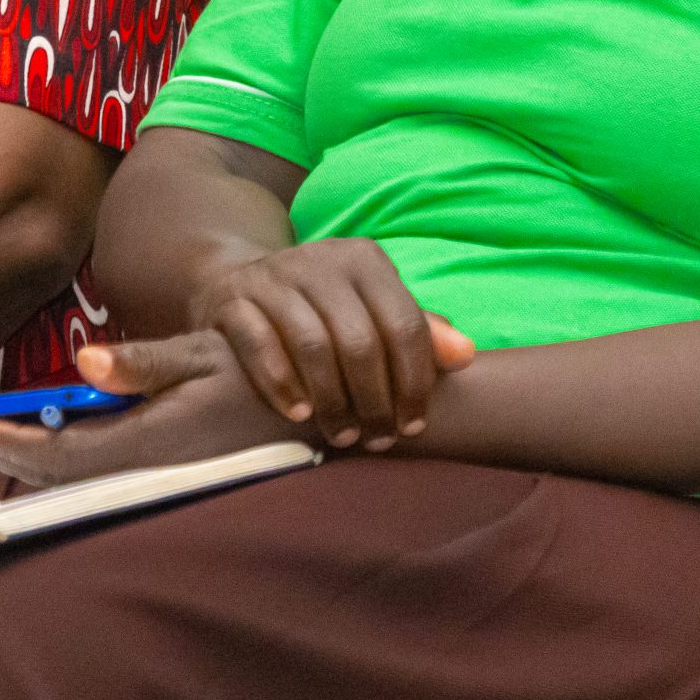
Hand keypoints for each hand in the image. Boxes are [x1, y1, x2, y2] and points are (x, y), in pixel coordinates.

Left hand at [0, 334, 299, 488]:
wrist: (321, 408)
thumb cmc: (266, 373)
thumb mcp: (207, 353)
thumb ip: (144, 362)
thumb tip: (86, 363)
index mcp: (153, 441)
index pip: (62, 452)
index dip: (10, 441)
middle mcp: (149, 469)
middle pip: (59, 474)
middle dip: (5, 451)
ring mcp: (157, 476)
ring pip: (77, 476)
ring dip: (29, 456)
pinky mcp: (166, 472)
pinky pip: (99, 473)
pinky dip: (62, 458)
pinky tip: (47, 440)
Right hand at [189, 239, 474, 453]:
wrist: (243, 280)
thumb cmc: (324, 307)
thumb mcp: (372, 309)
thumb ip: (418, 333)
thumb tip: (466, 357)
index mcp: (365, 260)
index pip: (404, 323)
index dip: (414, 380)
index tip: (414, 424)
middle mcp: (321, 260)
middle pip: (360, 339)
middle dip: (374, 399)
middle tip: (378, 439)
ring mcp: (274, 276)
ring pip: (312, 344)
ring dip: (331, 399)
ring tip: (341, 435)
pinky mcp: (233, 298)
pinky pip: (259, 344)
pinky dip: (281, 383)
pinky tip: (297, 414)